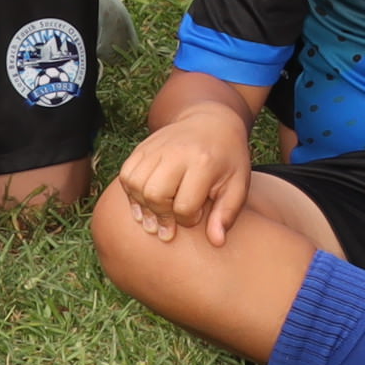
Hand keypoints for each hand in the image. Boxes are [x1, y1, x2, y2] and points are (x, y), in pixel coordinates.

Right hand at [109, 101, 254, 242]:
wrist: (211, 122)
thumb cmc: (227, 159)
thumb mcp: (237, 184)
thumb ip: (227, 213)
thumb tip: (217, 242)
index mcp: (203, 162)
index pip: (185, 205)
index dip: (189, 220)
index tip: (196, 217)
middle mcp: (177, 152)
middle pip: (154, 194)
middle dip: (161, 215)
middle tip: (170, 225)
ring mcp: (157, 147)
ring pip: (135, 183)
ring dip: (142, 205)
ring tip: (154, 217)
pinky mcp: (143, 147)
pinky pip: (126, 173)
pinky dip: (131, 192)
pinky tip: (144, 202)